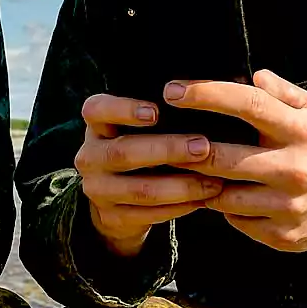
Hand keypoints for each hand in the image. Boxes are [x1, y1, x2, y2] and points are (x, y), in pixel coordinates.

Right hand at [75, 93, 224, 258]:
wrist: (119, 201)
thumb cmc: (144, 148)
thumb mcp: (141, 128)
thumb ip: (166, 112)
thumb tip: (217, 89)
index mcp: (96, 125)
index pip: (96, 110)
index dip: (124, 109)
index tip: (156, 112)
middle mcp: (89, 156)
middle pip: (123, 152)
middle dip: (167, 149)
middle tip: (203, 146)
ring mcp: (97, 189)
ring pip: (139, 189)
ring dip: (181, 186)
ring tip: (214, 181)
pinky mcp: (110, 217)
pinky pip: (147, 215)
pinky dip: (178, 208)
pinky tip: (202, 200)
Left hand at [163, 69, 306, 261]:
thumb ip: (281, 92)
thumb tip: (255, 75)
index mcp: (301, 131)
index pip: (249, 104)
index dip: (207, 95)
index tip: (173, 91)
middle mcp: (296, 168)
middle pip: (223, 158)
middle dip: (186, 150)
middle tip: (165, 142)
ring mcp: (289, 205)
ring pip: (222, 195)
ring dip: (202, 184)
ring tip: (194, 172)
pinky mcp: (282, 235)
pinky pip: (234, 220)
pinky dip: (224, 209)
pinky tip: (226, 198)